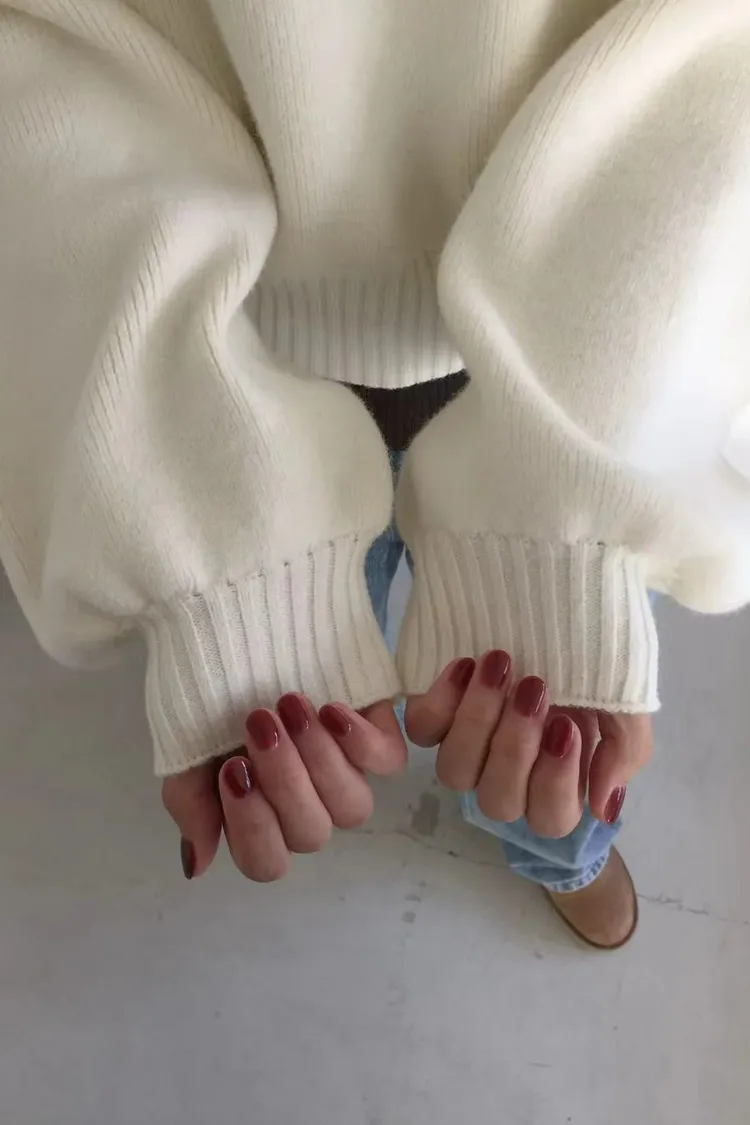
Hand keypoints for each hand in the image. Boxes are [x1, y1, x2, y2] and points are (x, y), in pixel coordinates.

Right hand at [162, 697, 406, 881]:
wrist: (234, 602)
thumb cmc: (205, 673)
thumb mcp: (183, 738)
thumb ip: (190, 802)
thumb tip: (201, 865)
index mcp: (254, 807)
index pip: (266, 861)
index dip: (252, 827)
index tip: (231, 768)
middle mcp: (302, 795)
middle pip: (311, 835)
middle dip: (282, 780)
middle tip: (258, 723)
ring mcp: (342, 765)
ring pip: (352, 807)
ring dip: (317, 760)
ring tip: (290, 707)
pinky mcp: (376, 727)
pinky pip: (388, 762)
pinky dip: (359, 743)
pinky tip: (329, 709)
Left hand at [405, 652, 652, 836]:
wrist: (557, 585)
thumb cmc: (593, 644)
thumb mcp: (625, 691)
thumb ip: (624, 749)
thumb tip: (602, 807)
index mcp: (560, 774)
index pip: (550, 818)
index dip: (554, 781)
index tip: (567, 725)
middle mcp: (511, 768)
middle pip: (499, 801)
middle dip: (516, 747)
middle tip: (534, 689)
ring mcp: (471, 742)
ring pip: (456, 771)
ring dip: (479, 723)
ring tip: (499, 667)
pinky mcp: (437, 711)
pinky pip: (423, 729)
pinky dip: (443, 703)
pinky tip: (467, 666)